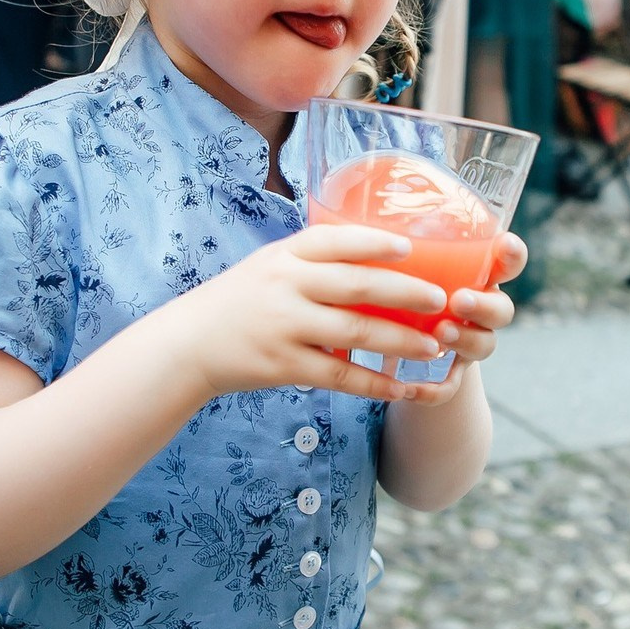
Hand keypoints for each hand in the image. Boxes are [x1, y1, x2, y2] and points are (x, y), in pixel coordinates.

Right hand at [173, 224, 450, 403]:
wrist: (188, 345)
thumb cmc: (239, 301)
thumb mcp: (268, 265)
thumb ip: (313, 260)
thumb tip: (375, 253)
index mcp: (285, 256)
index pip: (334, 241)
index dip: (374, 242)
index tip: (409, 247)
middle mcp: (286, 286)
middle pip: (356, 285)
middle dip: (405, 292)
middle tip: (441, 299)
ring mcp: (284, 326)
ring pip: (355, 332)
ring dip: (400, 340)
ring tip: (433, 346)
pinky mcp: (284, 365)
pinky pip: (339, 375)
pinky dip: (373, 382)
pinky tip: (401, 387)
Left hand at [400, 232, 525, 406]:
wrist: (397, 348)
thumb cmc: (393, 287)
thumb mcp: (396, 263)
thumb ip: (386, 243)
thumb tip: (337, 204)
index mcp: (471, 272)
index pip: (507, 259)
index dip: (512, 252)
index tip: (505, 244)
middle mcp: (479, 307)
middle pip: (503, 307)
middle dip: (485, 304)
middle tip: (458, 299)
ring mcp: (470, 343)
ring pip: (486, 345)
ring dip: (465, 340)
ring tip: (438, 335)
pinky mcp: (451, 375)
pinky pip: (452, 387)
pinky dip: (434, 390)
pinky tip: (410, 391)